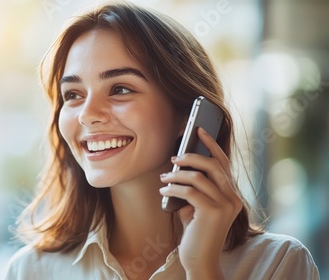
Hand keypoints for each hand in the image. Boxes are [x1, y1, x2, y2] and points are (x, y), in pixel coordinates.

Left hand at [159, 128, 242, 278]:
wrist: (199, 260)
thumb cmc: (196, 232)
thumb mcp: (197, 206)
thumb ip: (195, 188)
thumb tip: (178, 167)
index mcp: (232, 195)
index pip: (223, 163)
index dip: (211, 145)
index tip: (199, 130)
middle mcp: (233, 198)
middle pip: (212, 165)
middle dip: (191, 157)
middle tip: (173, 158)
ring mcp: (225, 205)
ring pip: (198, 177)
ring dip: (176, 175)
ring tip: (163, 178)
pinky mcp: (213, 212)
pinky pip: (189, 191)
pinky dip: (173, 188)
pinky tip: (164, 190)